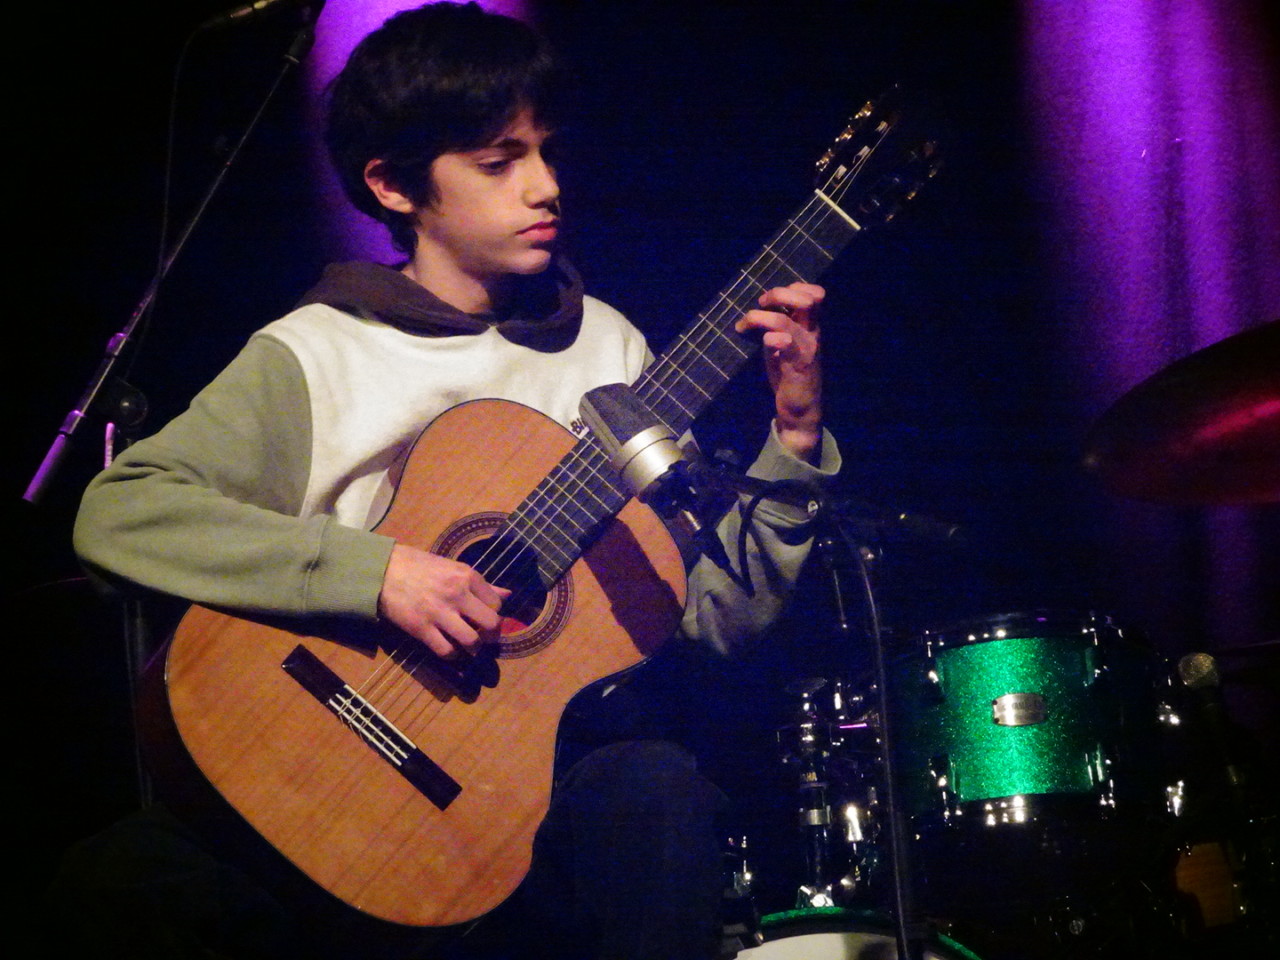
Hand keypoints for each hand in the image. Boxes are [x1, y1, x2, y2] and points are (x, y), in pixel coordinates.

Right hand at [378, 544, 508, 657]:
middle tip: (485, 638)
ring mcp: (439, 612)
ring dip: (474, 649)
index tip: (486, 619)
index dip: (494, 615)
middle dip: (491, 635)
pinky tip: (451, 652)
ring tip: (470, 648)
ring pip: (471, 641)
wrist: (383, 570)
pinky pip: (446, 651)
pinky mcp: (421, 628)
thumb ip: (481, 584)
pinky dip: (452, 656)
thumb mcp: (453, 568)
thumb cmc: (419, 566)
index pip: (496, 604)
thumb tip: (507, 595)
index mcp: (466, 576)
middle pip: (490, 624)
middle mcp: (456, 594)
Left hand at [735, 282, 823, 460]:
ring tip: (745, 324)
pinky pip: (786, 344)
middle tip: (761, 304)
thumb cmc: (790, 374)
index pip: (813, 294)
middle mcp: (812, 334)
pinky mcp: (798, 366)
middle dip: (778, 295)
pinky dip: (772, 338)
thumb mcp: (784, 344)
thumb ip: (779, 325)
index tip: (770, 300)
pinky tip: (764, 341)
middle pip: (806, 299)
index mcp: (810, 326)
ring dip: (760, 317)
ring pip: (786, 321)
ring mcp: (807, 349)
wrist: (801, 409)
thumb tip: (760, 309)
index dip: (793, 288)